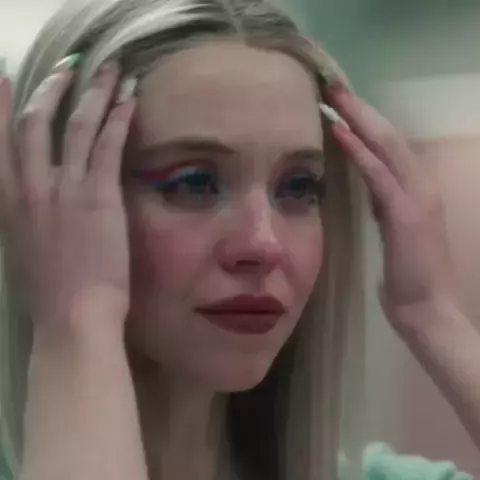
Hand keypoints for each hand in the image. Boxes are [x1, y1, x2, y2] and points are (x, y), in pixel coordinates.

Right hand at [0, 63, 135, 334]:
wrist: (72, 316)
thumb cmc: (50, 292)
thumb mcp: (22, 247)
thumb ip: (25, 215)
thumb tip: (35, 196)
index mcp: (8, 201)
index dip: (0, 105)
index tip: (4, 78)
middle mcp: (32, 186)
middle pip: (37, 121)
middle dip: (54, 88)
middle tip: (70, 67)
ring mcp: (66, 188)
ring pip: (77, 125)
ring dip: (94, 92)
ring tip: (108, 70)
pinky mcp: (100, 195)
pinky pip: (107, 145)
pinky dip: (118, 118)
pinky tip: (128, 99)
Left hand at [325, 82, 479, 451]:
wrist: (427, 310)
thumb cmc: (409, 280)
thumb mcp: (394, 235)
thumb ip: (385, 210)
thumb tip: (370, 193)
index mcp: (415, 192)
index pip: (389, 148)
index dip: (367, 124)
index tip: (343, 106)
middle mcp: (420, 187)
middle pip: (389, 137)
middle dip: (362, 110)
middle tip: (335, 87)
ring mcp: (416, 198)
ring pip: (387, 146)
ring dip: (360, 118)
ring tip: (335, 96)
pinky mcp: (406, 213)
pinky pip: (378, 174)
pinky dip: (359, 151)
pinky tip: (340, 132)